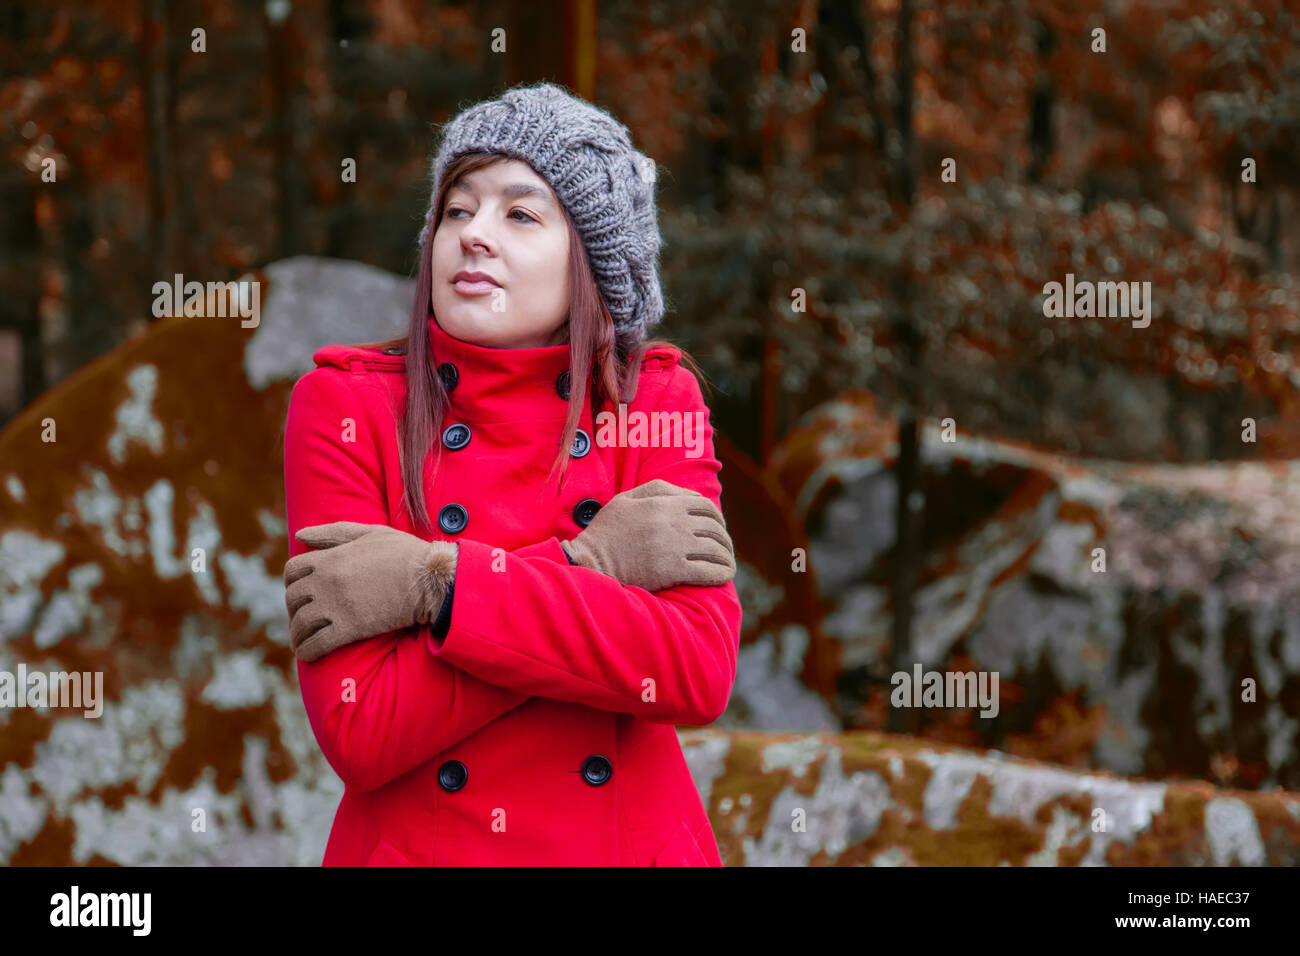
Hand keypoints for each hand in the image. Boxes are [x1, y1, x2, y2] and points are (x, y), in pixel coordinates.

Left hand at [284, 522, 456, 661]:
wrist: (430, 579)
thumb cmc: (404, 553)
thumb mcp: (369, 533)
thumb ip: (332, 533)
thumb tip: (299, 534)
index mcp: (330, 558)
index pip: (292, 570)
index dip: (293, 581)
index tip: (302, 590)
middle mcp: (326, 581)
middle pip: (292, 598)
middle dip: (294, 609)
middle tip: (304, 617)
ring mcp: (336, 606)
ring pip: (300, 624)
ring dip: (298, 634)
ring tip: (303, 639)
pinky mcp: (349, 629)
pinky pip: (316, 645)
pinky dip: (307, 651)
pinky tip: (309, 652)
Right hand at [560, 479, 735, 591]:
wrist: (589, 562)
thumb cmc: (606, 532)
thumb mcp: (626, 500)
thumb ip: (657, 491)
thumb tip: (687, 495)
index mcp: (662, 502)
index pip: (704, 506)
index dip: (717, 517)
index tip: (718, 527)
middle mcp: (672, 521)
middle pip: (713, 527)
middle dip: (724, 538)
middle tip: (724, 548)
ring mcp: (674, 546)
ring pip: (714, 549)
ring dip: (725, 556)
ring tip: (727, 563)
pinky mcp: (672, 570)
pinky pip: (707, 571)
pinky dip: (720, 573)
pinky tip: (724, 575)